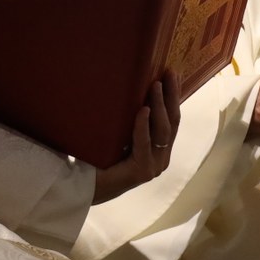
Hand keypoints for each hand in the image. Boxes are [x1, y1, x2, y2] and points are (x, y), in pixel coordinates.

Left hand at [93, 73, 180, 202]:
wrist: (85, 186)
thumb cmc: (102, 157)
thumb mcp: (123, 132)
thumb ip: (134, 119)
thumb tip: (134, 86)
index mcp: (160, 149)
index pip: (173, 119)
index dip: (174, 96)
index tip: (173, 74)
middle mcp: (161, 157)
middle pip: (172, 123)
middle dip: (171, 96)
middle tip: (168, 74)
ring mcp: (154, 166)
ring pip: (162, 132)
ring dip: (159, 106)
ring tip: (155, 86)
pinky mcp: (142, 172)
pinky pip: (144, 144)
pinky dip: (143, 126)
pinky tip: (143, 110)